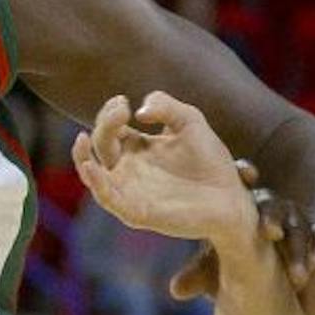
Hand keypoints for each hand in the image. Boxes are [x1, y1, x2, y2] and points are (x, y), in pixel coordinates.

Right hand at [72, 91, 261, 253]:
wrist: (232, 198)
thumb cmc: (211, 161)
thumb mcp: (191, 120)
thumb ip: (166, 105)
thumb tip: (139, 112)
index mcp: (138, 147)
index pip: (110, 128)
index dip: (109, 113)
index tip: (123, 102)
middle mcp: (130, 169)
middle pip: (100, 145)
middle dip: (104, 125)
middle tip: (121, 110)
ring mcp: (131, 191)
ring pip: (93, 175)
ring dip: (82, 158)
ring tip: (81, 140)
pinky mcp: (138, 212)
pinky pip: (108, 199)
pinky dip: (96, 184)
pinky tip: (92, 167)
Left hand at [171, 158, 314, 302]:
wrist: (260, 281)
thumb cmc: (231, 265)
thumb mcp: (213, 271)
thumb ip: (199, 275)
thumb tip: (177, 290)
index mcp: (240, 205)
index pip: (242, 183)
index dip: (244, 173)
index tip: (247, 174)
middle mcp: (270, 207)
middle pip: (273, 204)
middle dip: (273, 217)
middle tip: (269, 232)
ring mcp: (295, 221)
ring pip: (300, 223)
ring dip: (299, 244)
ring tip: (297, 270)